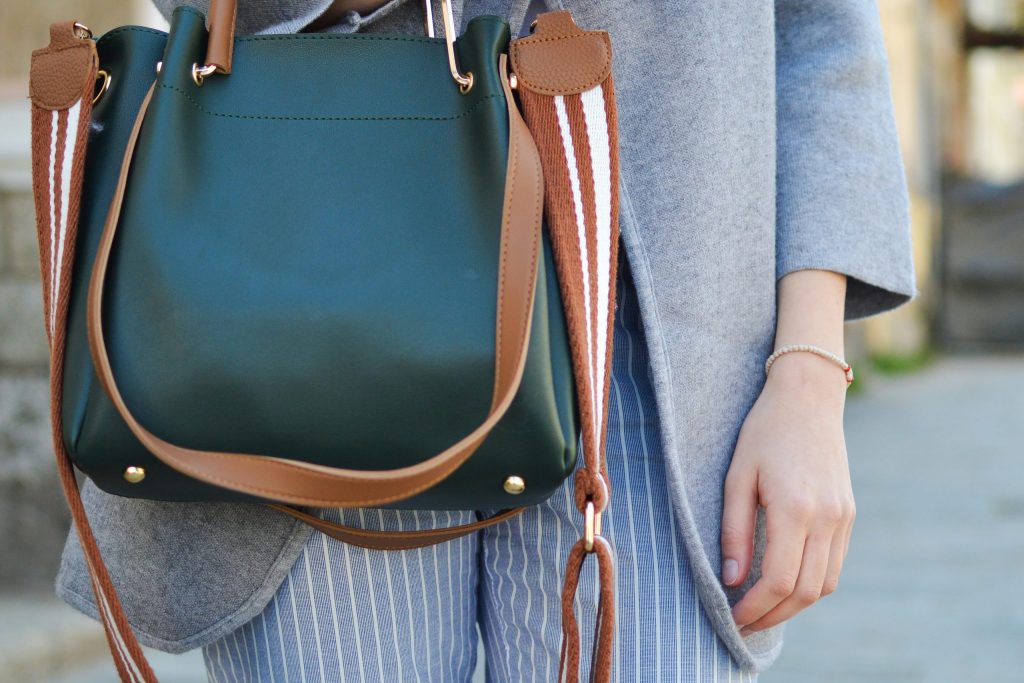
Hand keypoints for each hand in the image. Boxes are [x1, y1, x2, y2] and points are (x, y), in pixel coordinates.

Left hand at [721, 351, 855, 634]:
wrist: (808, 399)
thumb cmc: (763, 432)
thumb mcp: (736, 476)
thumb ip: (733, 530)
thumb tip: (730, 579)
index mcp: (795, 508)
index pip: (778, 580)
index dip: (754, 607)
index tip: (731, 616)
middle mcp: (826, 518)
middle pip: (804, 591)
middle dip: (772, 614)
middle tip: (743, 622)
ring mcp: (843, 518)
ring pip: (824, 584)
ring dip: (793, 605)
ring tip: (761, 608)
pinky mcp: (848, 514)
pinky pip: (833, 565)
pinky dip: (810, 583)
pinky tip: (783, 582)